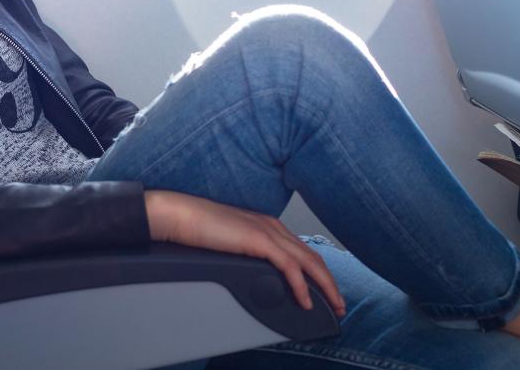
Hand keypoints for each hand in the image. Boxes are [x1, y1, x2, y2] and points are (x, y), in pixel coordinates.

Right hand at [145, 189, 345, 315]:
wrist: (180, 215)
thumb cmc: (197, 228)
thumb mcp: (230, 242)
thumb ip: (247, 252)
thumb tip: (257, 273)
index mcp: (266, 224)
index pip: (302, 250)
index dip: (319, 272)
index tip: (326, 291)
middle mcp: (272, 226)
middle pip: (313, 256)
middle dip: (330, 282)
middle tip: (339, 304)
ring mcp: (267, 231)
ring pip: (309, 262)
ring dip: (325, 286)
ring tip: (333, 305)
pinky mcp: (259, 240)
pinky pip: (290, 267)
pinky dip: (302, 286)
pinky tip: (306, 301)